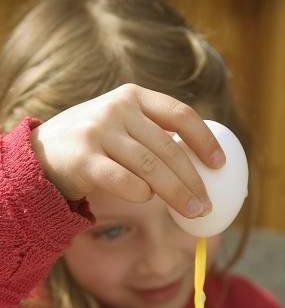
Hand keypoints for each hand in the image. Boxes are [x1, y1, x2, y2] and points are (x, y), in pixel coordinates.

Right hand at [30, 83, 225, 216]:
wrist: (41, 155)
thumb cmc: (92, 145)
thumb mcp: (121, 126)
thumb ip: (152, 134)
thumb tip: (200, 163)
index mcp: (133, 96)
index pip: (180, 114)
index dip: (205, 140)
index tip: (220, 164)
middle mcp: (117, 108)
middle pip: (169, 148)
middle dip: (194, 180)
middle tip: (207, 205)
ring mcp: (98, 131)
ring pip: (152, 167)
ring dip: (177, 194)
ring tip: (193, 212)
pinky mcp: (83, 159)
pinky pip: (124, 181)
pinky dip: (141, 193)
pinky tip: (147, 200)